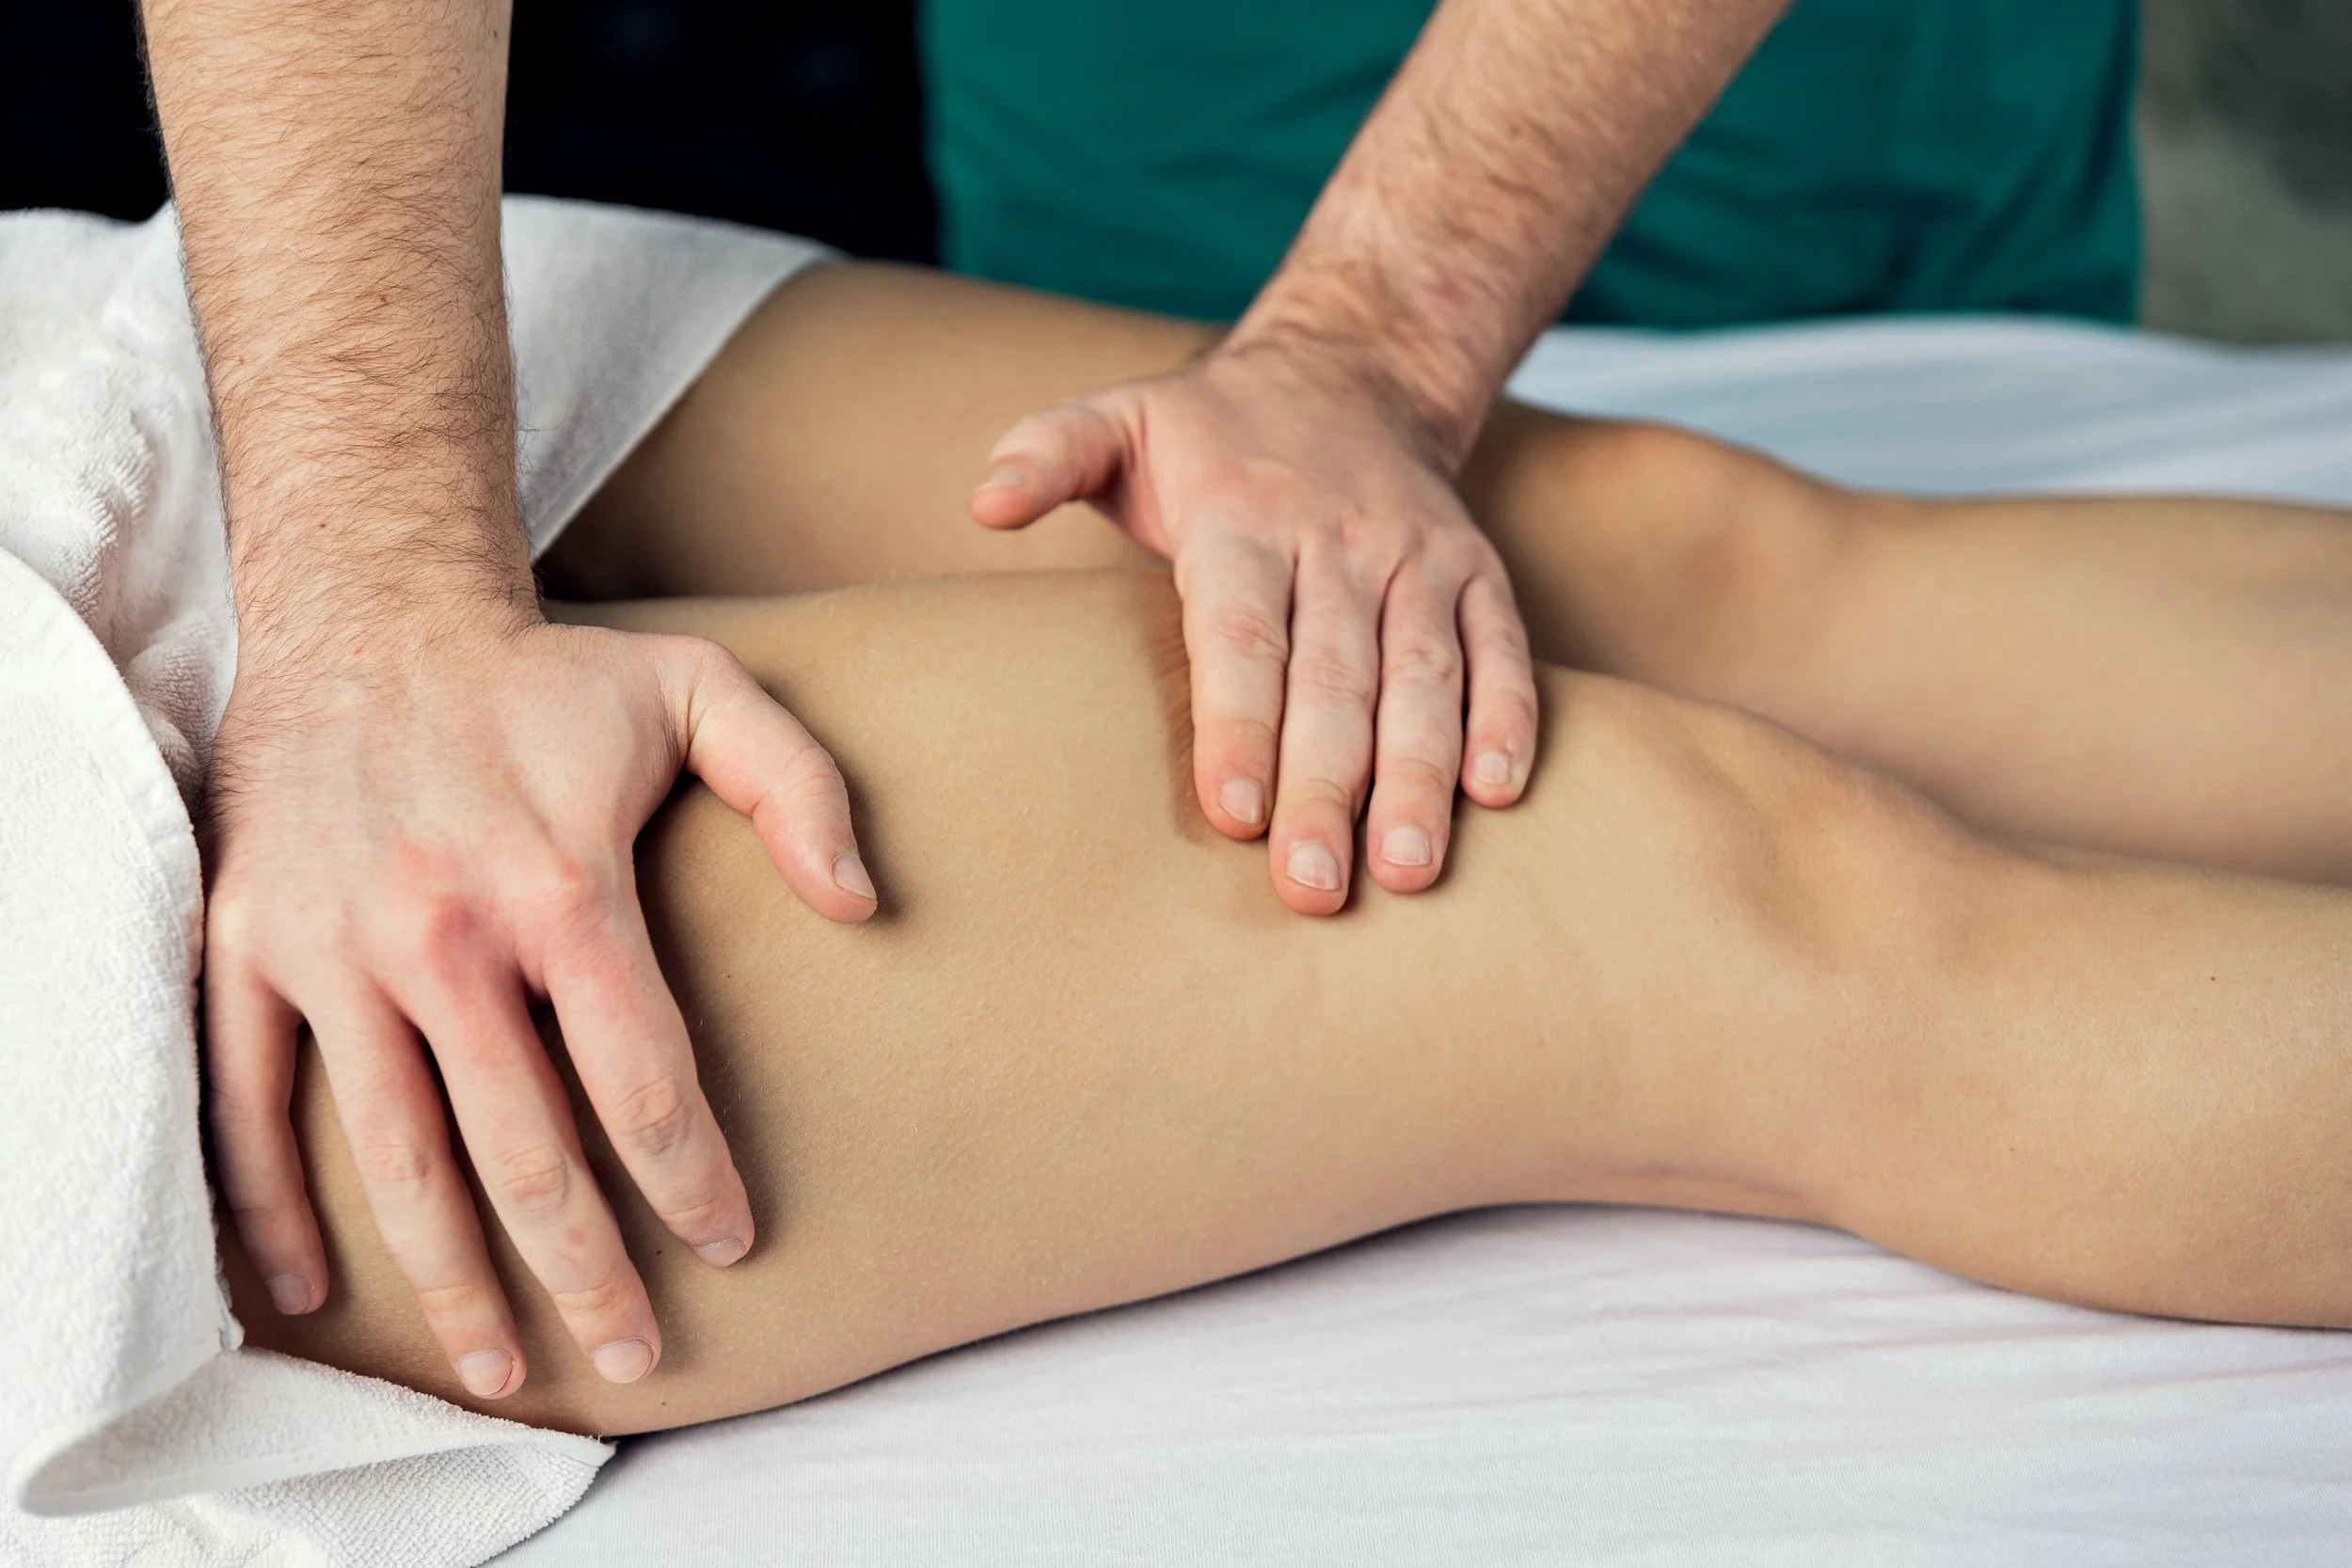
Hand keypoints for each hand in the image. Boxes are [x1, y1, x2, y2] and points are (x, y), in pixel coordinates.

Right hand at [202, 603, 875, 1396]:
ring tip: (499, 1368)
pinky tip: (315, 1289)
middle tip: (634, 1356)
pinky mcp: (247, 945)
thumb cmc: (550, 677)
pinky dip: (271, 1203)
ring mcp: (335, 946)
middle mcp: (443, 930)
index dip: (692, 1179)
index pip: (642, 1076)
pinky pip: (246, 1098)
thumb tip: (866, 907)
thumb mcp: (703, 690)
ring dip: (448, 1279)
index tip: (731, 1245)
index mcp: (562, 883)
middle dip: (585, 1273)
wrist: (366, 611)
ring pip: (395, 1156)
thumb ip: (799, 786)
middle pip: (525, 1150)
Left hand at [970, 341, 1537, 913]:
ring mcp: (1419, 558)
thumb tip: (982, 503)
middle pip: (1335, 675)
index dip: (1239, 723)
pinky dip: (1508, 717)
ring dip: (1420, 774)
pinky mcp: (1479, 573)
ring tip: (1406, 872)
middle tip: (1312, 887)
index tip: (1233, 812)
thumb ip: (1047, 453)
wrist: (1351, 370)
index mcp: (1243, 516)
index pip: (1243, 632)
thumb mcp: (1118, 418)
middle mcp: (1341, 540)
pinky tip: (1494, 796)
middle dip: (1328, 785)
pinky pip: (1502, 647)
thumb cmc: (1212, 433)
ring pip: (1424, 674)